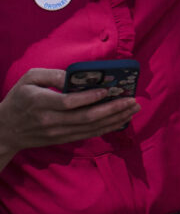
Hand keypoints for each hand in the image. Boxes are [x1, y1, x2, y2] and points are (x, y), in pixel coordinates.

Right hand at [0, 68, 137, 162]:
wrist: (5, 130)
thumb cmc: (18, 99)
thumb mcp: (28, 79)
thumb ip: (51, 75)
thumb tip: (74, 75)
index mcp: (40, 103)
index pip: (68, 103)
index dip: (90, 98)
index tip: (108, 90)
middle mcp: (50, 120)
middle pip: (86, 117)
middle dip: (113, 109)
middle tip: (132, 100)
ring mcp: (57, 133)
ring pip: (90, 128)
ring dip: (115, 119)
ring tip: (133, 109)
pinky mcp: (62, 139)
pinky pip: (88, 135)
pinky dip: (106, 128)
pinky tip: (120, 120)